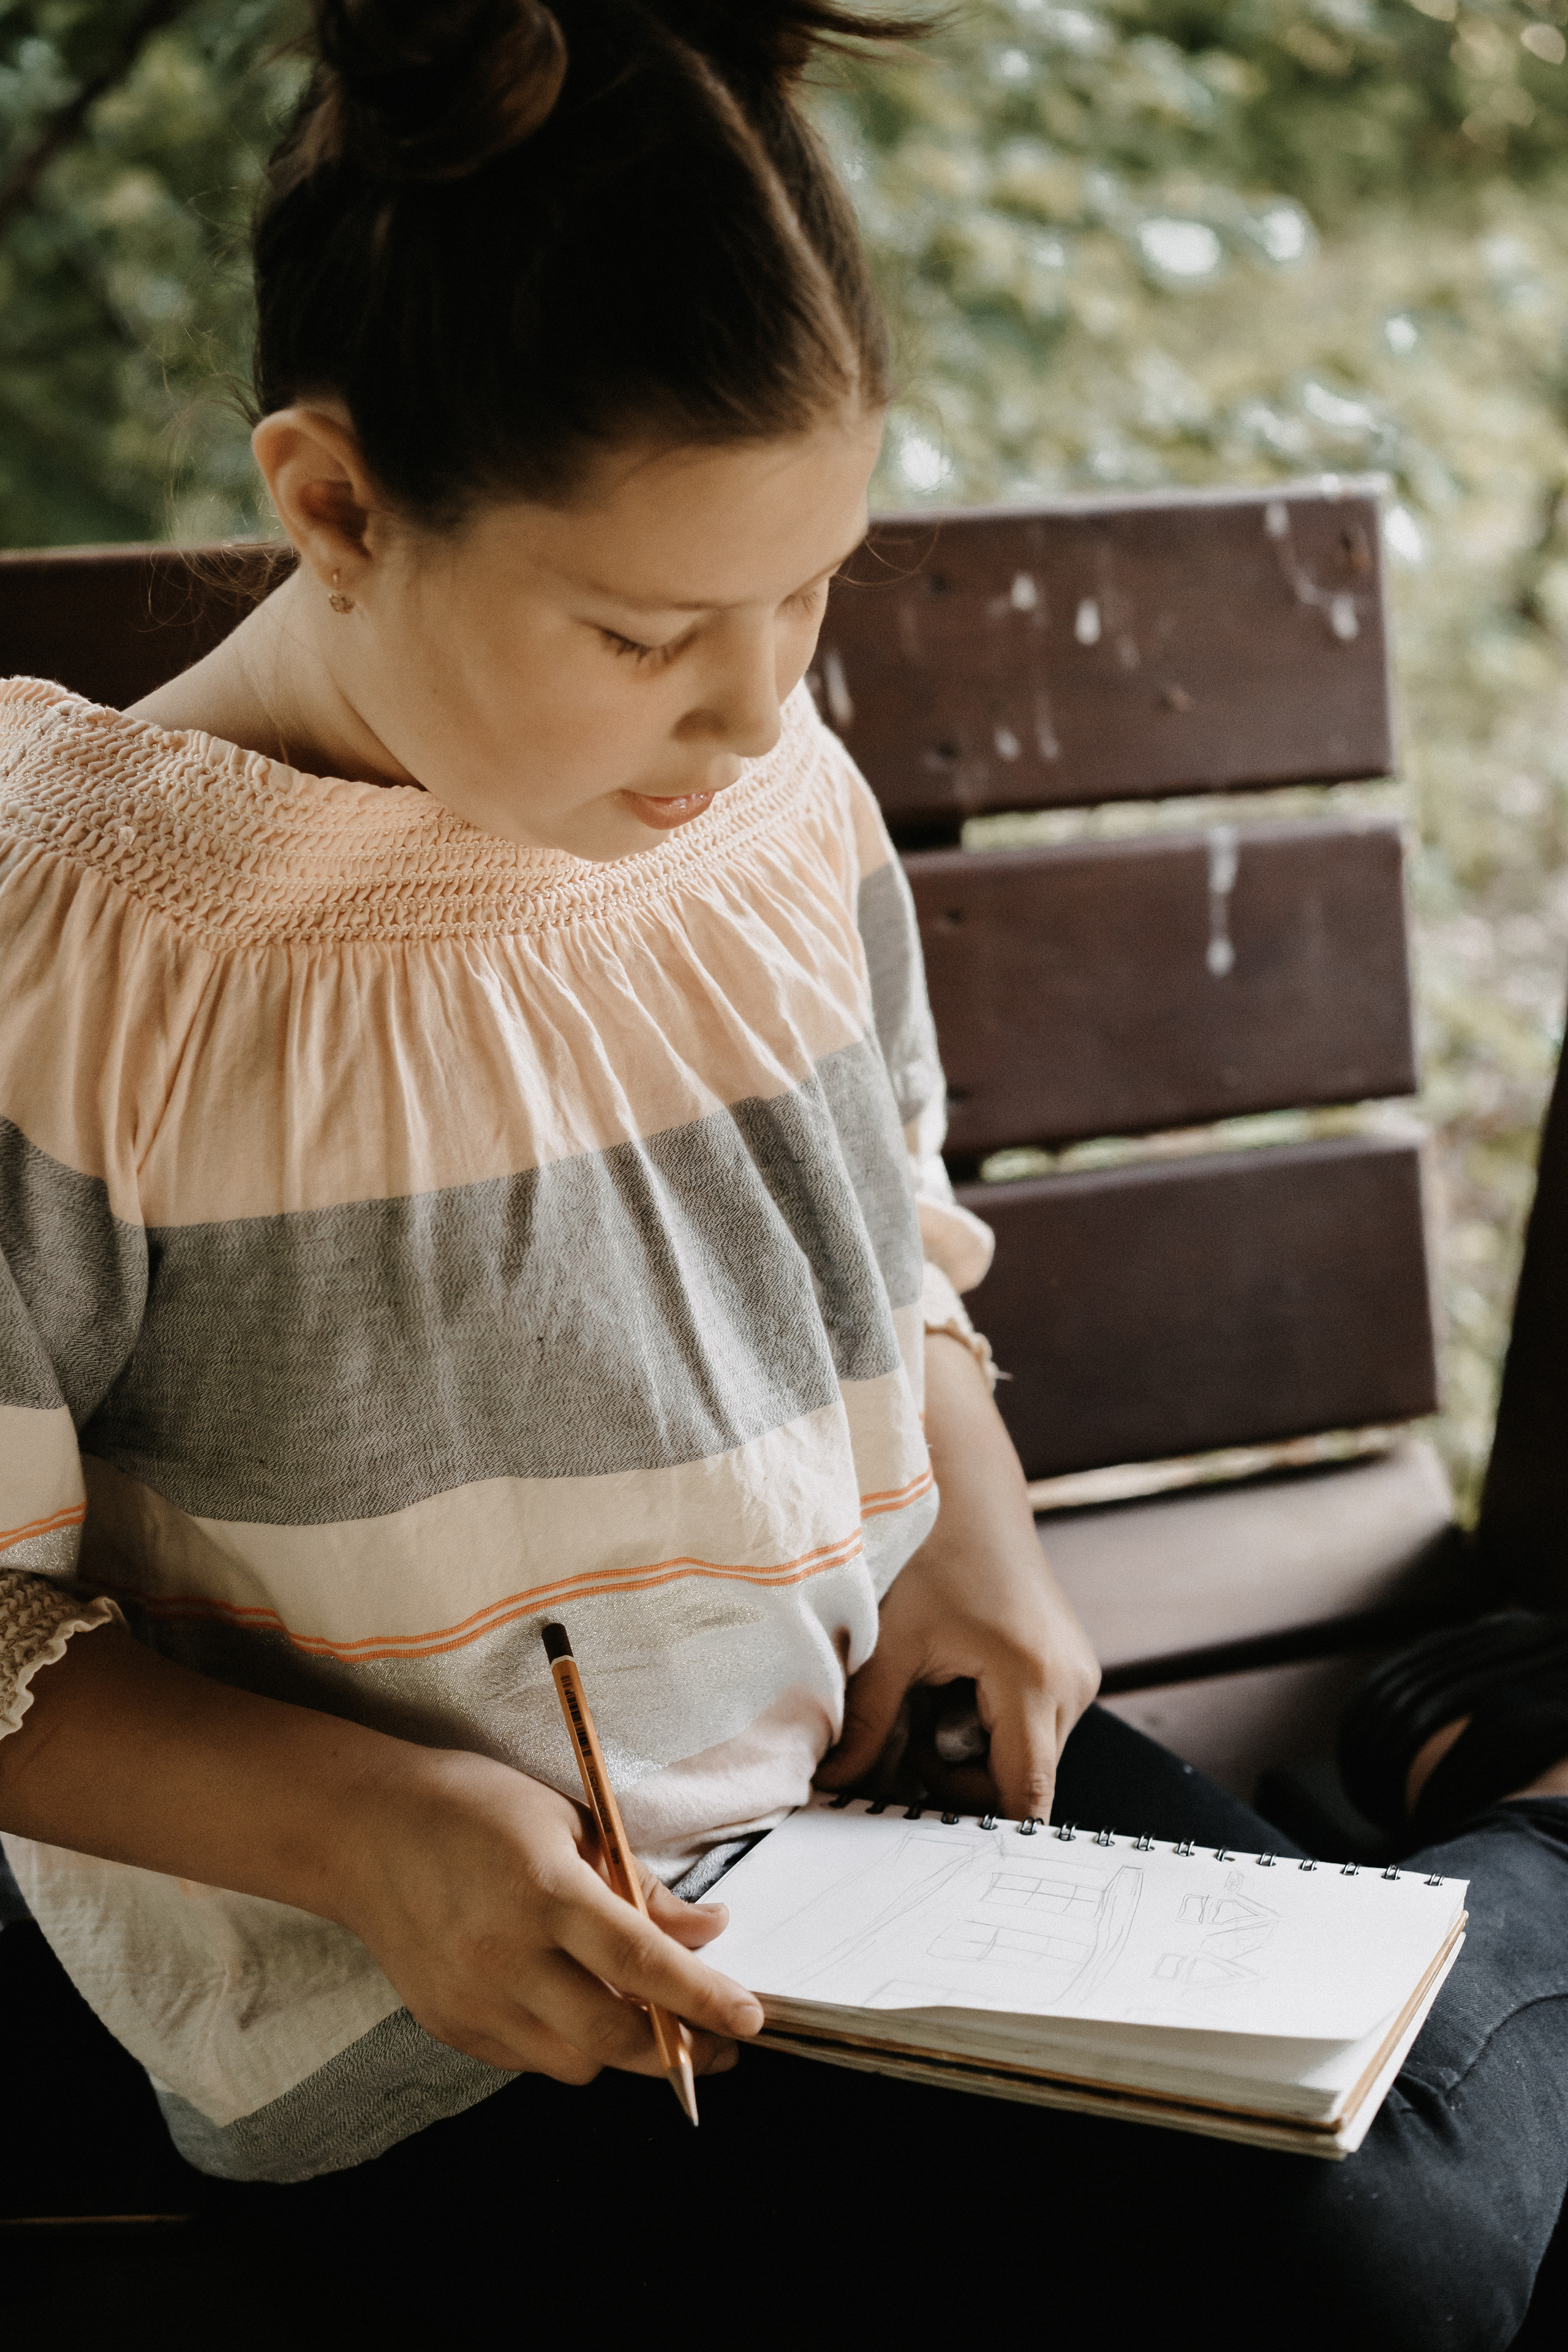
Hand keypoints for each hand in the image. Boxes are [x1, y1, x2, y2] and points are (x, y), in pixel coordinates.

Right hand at [336, 1749, 764, 2082]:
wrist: (365, 1830)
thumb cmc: (475, 1808)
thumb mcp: (570, 1820)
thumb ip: (640, 1885)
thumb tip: (706, 1930)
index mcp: (543, 1891)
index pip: (641, 1962)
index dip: (703, 1997)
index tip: (750, 2018)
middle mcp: (504, 1956)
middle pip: (611, 2036)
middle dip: (679, 2049)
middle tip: (719, 2040)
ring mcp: (471, 1999)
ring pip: (573, 2061)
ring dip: (621, 2048)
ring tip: (648, 2016)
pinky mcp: (449, 2025)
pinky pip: (529, 2059)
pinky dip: (567, 2044)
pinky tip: (579, 2006)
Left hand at [816, 1329, 1100, 1822]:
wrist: (968, 1488)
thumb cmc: (928, 1553)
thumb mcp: (888, 1643)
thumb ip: (863, 1724)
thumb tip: (831, 1787)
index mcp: (1032, 1681)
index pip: (1022, 1799)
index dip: (974, 1827)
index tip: (921, 1832)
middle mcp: (1072, 1685)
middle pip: (1022, 1784)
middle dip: (957, 1778)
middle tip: (904, 1736)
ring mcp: (1076, 1676)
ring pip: (1026, 1757)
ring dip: (970, 1749)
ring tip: (929, 1692)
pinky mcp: (1068, 1667)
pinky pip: (1030, 1727)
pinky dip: (986, 1722)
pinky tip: (954, 1678)